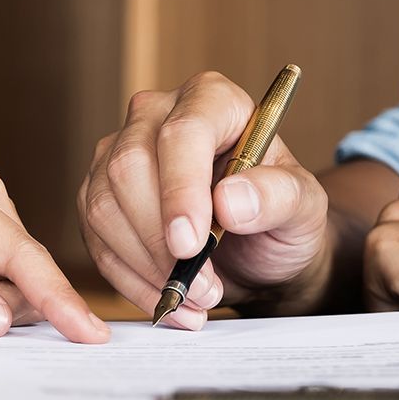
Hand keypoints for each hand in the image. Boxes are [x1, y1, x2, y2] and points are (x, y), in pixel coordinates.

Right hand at [78, 71, 330, 327]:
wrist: (256, 251)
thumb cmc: (279, 218)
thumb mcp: (304, 209)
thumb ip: (280, 196)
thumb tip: (231, 200)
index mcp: (212, 100)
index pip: (182, 132)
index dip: (181, 189)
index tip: (190, 244)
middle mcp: (155, 116)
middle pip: (129, 167)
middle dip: (159, 240)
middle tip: (203, 287)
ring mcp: (116, 154)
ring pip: (104, 207)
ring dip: (146, 266)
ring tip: (194, 298)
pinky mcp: (95, 195)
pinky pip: (94, 239)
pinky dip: (129, 279)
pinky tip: (166, 298)